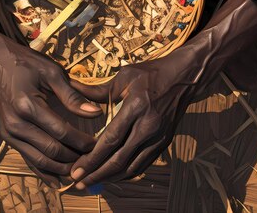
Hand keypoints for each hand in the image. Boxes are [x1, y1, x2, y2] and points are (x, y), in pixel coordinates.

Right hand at [0, 37, 102, 186]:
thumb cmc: (27, 64)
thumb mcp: (52, 73)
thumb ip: (73, 96)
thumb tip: (96, 113)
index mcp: (28, 105)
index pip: (61, 132)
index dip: (81, 141)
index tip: (99, 144)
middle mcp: (16, 124)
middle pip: (51, 150)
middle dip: (74, 158)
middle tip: (94, 159)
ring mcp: (10, 133)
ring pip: (40, 160)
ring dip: (62, 168)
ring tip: (82, 168)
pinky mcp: (8, 138)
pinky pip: (28, 159)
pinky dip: (44, 171)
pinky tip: (59, 180)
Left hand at [69, 50, 196, 188]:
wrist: (184, 77)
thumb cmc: (150, 73)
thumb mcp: (124, 76)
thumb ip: (99, 90)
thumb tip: (72, 89)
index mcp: (135, 107)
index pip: (110, 139)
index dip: (92, 158)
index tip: (76, 169)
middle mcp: (148, 126)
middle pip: (119, 159)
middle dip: (96, 173)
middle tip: (78, 183)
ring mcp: (158, 137)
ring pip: (132, 167)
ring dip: (111, 177)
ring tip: (92, 182)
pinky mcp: (164, 143)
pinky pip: (143, 164)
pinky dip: (127, 173)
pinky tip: (114, 176)